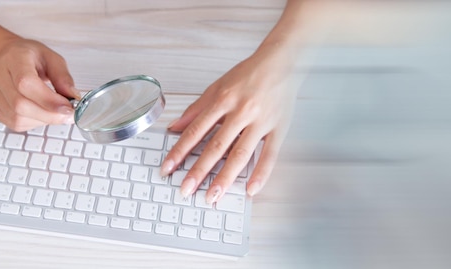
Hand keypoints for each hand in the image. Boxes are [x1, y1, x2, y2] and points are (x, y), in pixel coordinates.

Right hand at [0, 38, 79, 130]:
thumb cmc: (30, 57)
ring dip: (44, 120)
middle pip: (21, 105)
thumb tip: (73, 96)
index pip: (26, 83)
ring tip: (55, 111)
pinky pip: (15, 124)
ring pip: (18, 118)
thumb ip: (63, 77)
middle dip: (50, 115)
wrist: (7, 57)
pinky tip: (42, 112)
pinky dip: (34, 123)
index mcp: (14, 59)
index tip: (68, 108)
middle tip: (69, 115)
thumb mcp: (52, 58)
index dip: (48, 100)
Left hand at [161, 42, 296, 202]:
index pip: (196, 131)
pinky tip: (250, 189)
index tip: (168, 168)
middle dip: (199, 171)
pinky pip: (269, 155)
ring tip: (213, 196)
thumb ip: (197, 109)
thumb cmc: (250, 74)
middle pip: (216, 146)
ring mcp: (261, 122)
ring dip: (225, 178)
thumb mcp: (218, 86)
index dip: (180, 151)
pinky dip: (260, 174)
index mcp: (223, 100)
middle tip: (186, 190)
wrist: (282, 62)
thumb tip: (175, 127)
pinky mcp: (278, 129)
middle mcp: (241, 111)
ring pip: (240, 154)